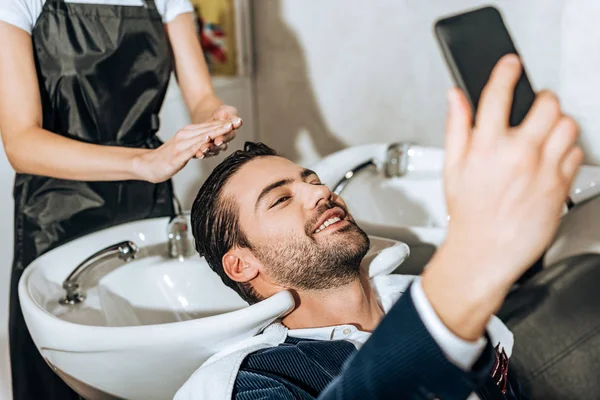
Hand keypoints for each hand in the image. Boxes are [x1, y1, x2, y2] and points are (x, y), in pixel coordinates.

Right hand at [133, 120, 234, 182]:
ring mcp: (181, 145)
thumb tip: (211, 135)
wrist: (147, 165)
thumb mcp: (185, 145)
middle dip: (224, 125)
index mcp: (188, 133)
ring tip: (228, 127)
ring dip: (216, 132)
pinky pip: (190, 149)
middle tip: (238, 121)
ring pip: (202, 137)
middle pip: (208, 129)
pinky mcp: (177, 156)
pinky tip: (208, 140)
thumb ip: (198, 140)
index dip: (224, 123)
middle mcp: (185, 136)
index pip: (209, 126)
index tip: (238, 120)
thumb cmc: (167, 157)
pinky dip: (200, 144)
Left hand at [202, 104, 242, 156]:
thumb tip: (239, 121)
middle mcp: (222, 142)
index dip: (223, 139)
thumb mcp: (228, 111)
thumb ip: (233, 117)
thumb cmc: (222, 113)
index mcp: (229, 133)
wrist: (210, 114)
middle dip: (212, 148)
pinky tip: (195, 153)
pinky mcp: (204, 148)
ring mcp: (213, 147)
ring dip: (205, 152)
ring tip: (200, 151)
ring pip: (210, 151)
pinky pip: (202, 152)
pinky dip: (198, 153)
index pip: (227, 137)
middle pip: (218, 147)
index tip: (218, 140)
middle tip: (206, 148)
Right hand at [422, 54, 582, 340]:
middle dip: (542, 100)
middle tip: (536, 108)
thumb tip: (456, 98)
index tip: (510, 65)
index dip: (506, 72)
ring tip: (546, 134)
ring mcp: (543, 169)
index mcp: (486, 147)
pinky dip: (567, 149)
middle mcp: (518, 154)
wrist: (486, 252)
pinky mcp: (561, 185)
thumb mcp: (452, 168)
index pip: (498, 95)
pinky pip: (576, 152)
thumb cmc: (468, 215)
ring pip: (567, 125)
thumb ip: (456, 127)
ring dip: (558, 124)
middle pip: (546, 104)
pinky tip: (551, 159)